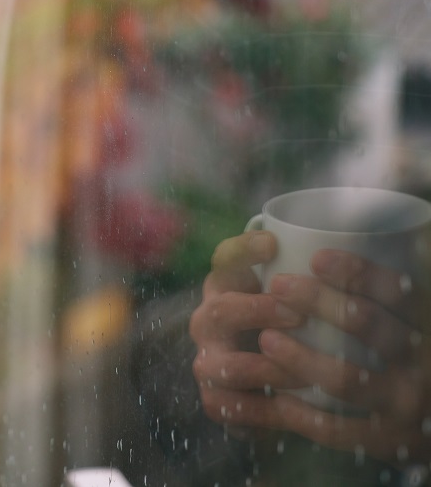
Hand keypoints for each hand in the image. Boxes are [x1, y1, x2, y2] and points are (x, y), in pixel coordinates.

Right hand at [190, 231, 306, 437]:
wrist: (258, 381)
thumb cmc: (286, 326)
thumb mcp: (290, 295)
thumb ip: (304, 278)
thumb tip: (344, 255)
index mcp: (224, 287)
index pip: (223, 259)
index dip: (243, 251)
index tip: (273, 244)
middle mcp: (208, 320)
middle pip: (219, 311)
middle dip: (257, 312)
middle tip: (298, 316)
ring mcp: (207, 361)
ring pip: (227, 366)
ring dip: (269, 370)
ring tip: (305, 375)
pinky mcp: (215, 398)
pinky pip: (233, 407)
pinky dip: (265, 411)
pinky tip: (293, 407)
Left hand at [255, 249, 430, 465]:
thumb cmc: (416, 360)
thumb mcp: (413, 324)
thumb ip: (392, 294)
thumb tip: (385, 238)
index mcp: (427, 326)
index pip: (397, 291)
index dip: (357, 272)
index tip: (317, 258)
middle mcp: (422, 364)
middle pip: (366, 323)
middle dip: (318, 301)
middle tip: (278, 285)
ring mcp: (405, 406)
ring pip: (344, 378)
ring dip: (299, 357)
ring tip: (266, 339)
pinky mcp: (387, 442)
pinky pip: (337, 428)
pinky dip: (302, 413)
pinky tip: (276, 397)